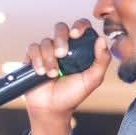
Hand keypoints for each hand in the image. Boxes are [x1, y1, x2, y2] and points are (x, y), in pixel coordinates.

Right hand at [21, 19, 111, 134]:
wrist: (52, 109)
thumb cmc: (73, 94)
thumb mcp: (93, 79)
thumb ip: (102, 60)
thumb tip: (102, 39)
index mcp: (80, 48)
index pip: (81, 26)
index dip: (79, 25)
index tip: (76, 34)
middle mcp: (63, 46)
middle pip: (60, 28)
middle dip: (60, 39)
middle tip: (62, 55)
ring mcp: (48, 51)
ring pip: (46, 41)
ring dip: (49, 57)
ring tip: (52, 74)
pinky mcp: (33, 57)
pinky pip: (33, 48)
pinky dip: (37, 59)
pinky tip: (41, 72)